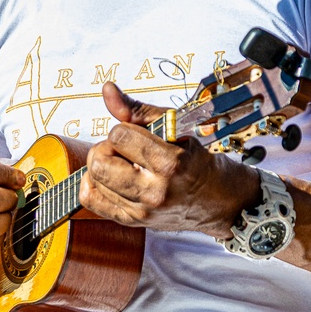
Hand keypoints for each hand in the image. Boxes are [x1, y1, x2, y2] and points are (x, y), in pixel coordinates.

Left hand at [78, 82, 260, 234]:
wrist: (219, 201)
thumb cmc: (197, 162)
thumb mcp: (175, 128)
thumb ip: (137, 109)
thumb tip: (107, 89)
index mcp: (170, 164)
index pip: (119, 136)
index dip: (123, 129)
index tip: (136, 135)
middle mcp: (155, 191)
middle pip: (99, 162)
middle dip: (106, 148)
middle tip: (123, 150)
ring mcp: (142, 210)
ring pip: (93, 179)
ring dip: (102, 166)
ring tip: (122, 165)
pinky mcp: (133, 222)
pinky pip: (91, 200)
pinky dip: (92, 185)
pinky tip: (109, 178)